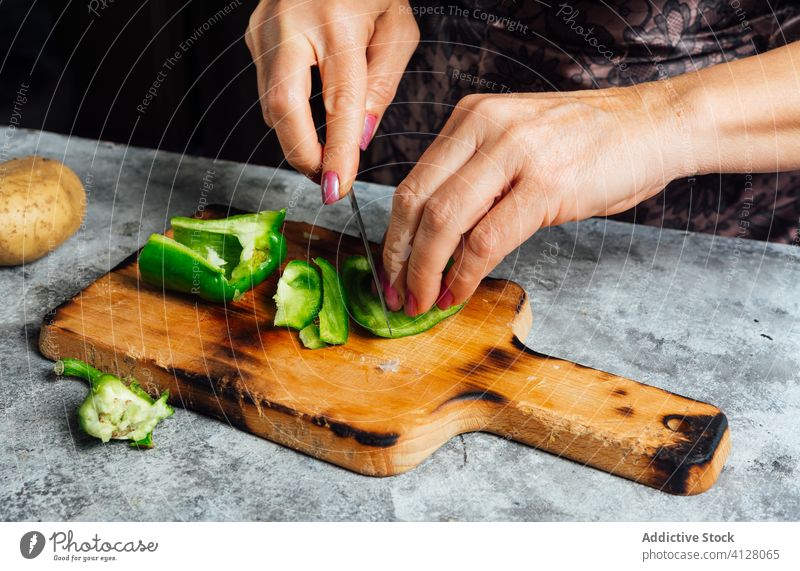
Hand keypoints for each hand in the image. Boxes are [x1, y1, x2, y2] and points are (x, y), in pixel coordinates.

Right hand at [245, 0, 418, 202]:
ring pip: (269, 103)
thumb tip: (358, 138)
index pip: (338, 103)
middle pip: (282, 108)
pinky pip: (267, 87)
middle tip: (325, 178)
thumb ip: (382, 85)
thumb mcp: (397, 29)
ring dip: (295, 137)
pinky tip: (308, 120)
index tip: (337, 188)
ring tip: (323, 153)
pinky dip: (288, 114)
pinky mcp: (253, 33)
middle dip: (302, 154)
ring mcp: (264, 27)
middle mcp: (292, 23)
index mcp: (338, 21)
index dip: (336, 152)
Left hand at [381, 84, 690, 315]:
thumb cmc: (588, 142)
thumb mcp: (518, 142)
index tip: (389, 271)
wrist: (655, 124)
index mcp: (471, 117)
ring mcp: (515, 153)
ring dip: (425, 273)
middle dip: (399, 260)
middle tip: (396, 295)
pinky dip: (466, 274)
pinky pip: (487, 239)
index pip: (413, 183)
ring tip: (421, 302)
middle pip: (416, 203)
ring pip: (443, 223)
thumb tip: (437, 238)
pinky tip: (458, 293)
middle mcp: (485, 127)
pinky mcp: (546, 184)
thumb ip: (476, 176)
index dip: (393, 235)